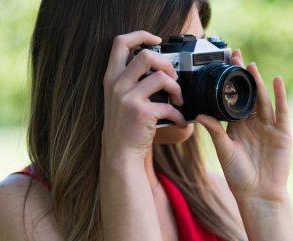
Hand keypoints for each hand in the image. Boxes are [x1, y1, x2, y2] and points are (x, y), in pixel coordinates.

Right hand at [102, 31, 186, 159]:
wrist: (120, 153)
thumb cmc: (126, 125)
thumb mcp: (120, 97)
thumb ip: (132, 79)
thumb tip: (161, 65)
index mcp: (111, 77)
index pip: (120, 43)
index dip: (140, 35)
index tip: (156, 40)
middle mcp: (117, 84)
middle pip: (145, 55)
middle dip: (166, 63)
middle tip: (172, 78)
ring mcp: (128, 98)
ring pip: (161, 77)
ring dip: (177, 89)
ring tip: (179, 100)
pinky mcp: (141, 113)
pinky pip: (169, 106)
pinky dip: (179, 115)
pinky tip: (180, 121)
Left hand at [197, 50, 291, 207]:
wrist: (258, 194)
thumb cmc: (239, 176)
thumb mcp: (224, 150)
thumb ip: (215, 130)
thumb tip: (199, 114)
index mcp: (237, 126)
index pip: (233, 98)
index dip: (230, 82)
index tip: (224, 65)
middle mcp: (253, 123)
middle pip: (249, 94)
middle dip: (243, 76)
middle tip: (236, 56)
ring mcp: (269, 126)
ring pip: (263, 99)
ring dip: (258, 82)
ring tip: (251, 66)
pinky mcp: (283, 132)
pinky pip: (282, 110)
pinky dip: (280, 96)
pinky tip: (277, 81)